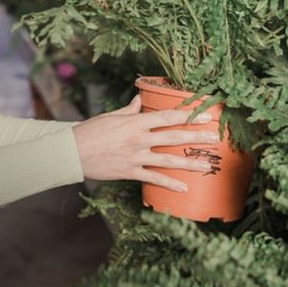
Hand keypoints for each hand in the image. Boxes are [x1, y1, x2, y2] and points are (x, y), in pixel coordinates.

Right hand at [71, 94, 221, 192]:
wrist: (71, 152)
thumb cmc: (90, 131)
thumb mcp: (110, 116)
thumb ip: (129, 110)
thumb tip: (140, 99)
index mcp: (135, 122)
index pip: (167, 116)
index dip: (188, 115)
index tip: (205, 115)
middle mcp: (138, 139)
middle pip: (174, 137)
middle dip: (196, 136)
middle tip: (216, 137)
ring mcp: (135, 157)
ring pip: (168, 160)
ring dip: (190, 162)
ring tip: (207, 165)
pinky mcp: (130, 172)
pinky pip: (154, 178)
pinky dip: (170, 184)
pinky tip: (184, 188)